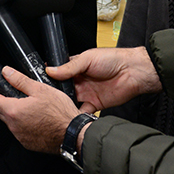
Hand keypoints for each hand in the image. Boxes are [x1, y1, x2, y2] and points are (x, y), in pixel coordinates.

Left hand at [0, 67, 82, 153]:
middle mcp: (13, 126)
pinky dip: (22, 122)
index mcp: (13, 111)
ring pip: (10, 121)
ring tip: (28, 104)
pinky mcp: (27, 143)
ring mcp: (20, 136)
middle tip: (10, 91)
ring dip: (14, 112)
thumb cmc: (60, 113)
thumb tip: (6, 72)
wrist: (73, 134)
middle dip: (1, 100)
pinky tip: (35, 117)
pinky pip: (19, 130)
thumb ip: (19, 80)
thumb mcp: (40, 89)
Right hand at [47, 46, 161, 111]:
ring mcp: (86, 93)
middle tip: (46, 98)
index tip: (40, 83)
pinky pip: (82, 112)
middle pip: (62, 90)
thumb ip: (69, 67)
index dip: (50, 78)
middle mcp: (79, 81)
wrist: (133, 72)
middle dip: (55, 94)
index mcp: (76, 67)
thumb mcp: (87, 59)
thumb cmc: (113, 59)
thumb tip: (50, 70)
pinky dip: (77, 115)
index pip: (59, 73)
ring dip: (65, 105)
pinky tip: (71, 115)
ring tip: (56, 108)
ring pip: (70, 102)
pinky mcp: (94, 105)